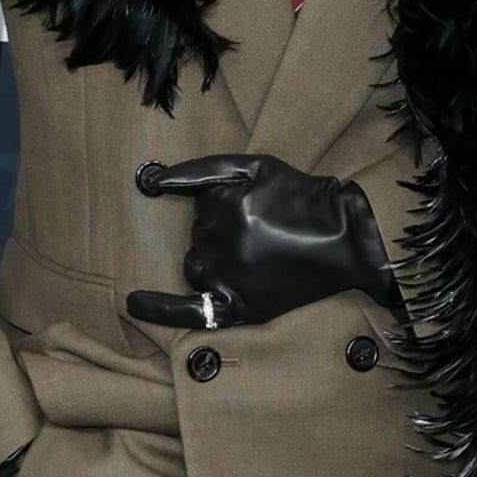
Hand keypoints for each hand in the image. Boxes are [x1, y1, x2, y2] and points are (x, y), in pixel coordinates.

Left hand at [126, 152, 405, 332]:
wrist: (344, 240)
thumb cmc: (300, 198)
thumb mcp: (256, 166)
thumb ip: (202, 170)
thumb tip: (152, 181)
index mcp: (227, 208)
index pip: (201, 205)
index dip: (230, 204)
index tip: (258, 209)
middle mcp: (224, 244)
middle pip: (197, 235)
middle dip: (223, 231)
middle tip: (265, 234)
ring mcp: (230, 278)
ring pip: (194, 265)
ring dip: (212, 260)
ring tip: (255, 257)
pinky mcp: (239, 307)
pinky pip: (189, 310)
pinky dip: (159, 309)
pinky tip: (132, 303)